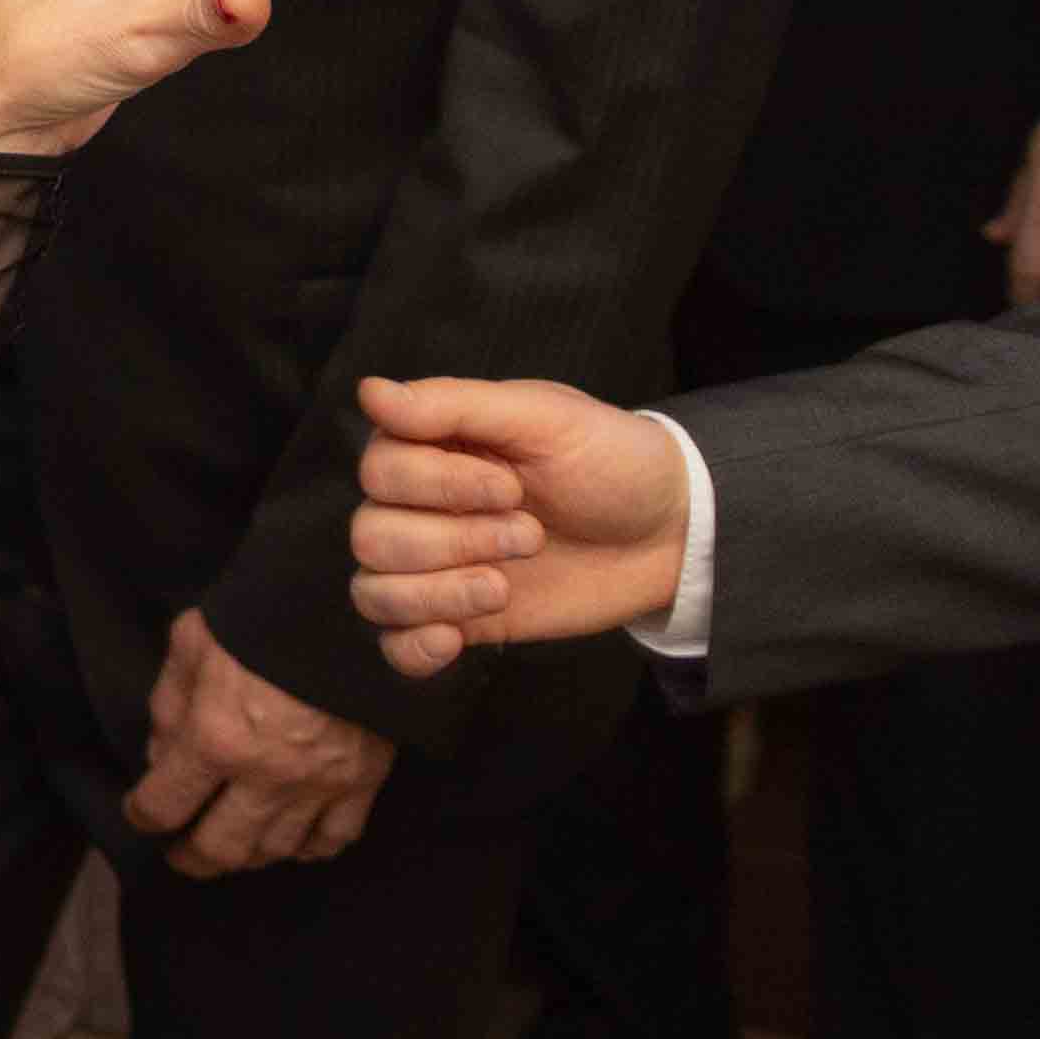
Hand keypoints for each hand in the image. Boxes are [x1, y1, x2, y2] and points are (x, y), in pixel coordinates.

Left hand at [120, 606, 393, 875]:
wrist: (351, 606)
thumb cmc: (262, 618)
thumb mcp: (192, 643)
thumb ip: (169, 705)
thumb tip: (160, 757)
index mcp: (215, 738)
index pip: (164, 805)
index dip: (143, 816)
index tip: (140, 815)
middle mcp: (266, 775)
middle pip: (220, 848)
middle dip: (191, 857)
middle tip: (181, 853)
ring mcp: (319, 784)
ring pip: (276, 850)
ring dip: (247, 855)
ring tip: (232, 846)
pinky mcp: (363, 780)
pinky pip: (334, 838)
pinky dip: (310, 848)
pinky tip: (294, 841)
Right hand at [348, 373, 693, 679]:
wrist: (670, 535)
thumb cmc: (613, 462)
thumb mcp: (544, 416)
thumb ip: (453, 403)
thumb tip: (369, 390)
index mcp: (432, 447)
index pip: (379, 471)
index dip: (438, 486)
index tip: (513, 488)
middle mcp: (420, 506)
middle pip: (370, 535)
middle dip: (452, 542)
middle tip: (529, 536)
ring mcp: (435, 565)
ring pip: (373, 590)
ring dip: (437, 594)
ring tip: (501, 588)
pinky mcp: (456, 616)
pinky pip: (393, 644)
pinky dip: (411, 648)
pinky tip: (452, 641)